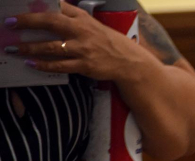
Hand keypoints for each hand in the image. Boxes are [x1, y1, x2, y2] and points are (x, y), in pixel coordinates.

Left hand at [7, 1, 141, 80]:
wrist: (128, 61)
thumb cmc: (105, 40)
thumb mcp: (90, 22)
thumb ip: (70, 14)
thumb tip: (51, 5)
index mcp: (81, 19)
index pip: (55, 10)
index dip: (35, 10)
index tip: (17, 13)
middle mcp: (81, 32)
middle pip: (51, 23)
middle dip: (28, 23)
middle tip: (9, 25)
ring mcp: (83, 50)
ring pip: (51, 47)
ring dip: (30, 48)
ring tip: (14, 49)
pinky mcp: (85, 66)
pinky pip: (60, 66)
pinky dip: (44, 65)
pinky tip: (31, 64)